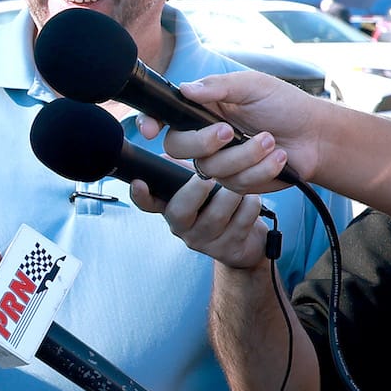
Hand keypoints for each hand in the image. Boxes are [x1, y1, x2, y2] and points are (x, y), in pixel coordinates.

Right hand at [130, 171, 270, 269]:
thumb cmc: (220, 203)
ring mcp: (204, 241)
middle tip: (211, 176)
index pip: (147, 204)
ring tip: (242, 183)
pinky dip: (251, 203)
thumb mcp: (200, 184)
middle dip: (197, 189)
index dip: (141, 195)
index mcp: (171, 208)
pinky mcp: (228, 250)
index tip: (139, 184)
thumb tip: (172, 140)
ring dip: (234, 193)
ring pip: (218, 212)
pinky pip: (243, 218)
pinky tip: (252, 200)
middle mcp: (182, 227)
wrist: (248, 241)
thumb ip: (184, 168)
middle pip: (180, 210)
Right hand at [141, 70, 326, 191]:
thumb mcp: (252, 86)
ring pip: (211, 169)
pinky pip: (236, 183)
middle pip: (177, 147)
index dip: (151, 122)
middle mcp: (206, 137)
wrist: (316, 137)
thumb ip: (218, 87)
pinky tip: (279, 158)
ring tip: (271, 141)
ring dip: (246, 155)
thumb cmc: (286, 106)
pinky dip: (261, 169)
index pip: (167, 115)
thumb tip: (185, 89)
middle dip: (203, 142)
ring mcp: (220, 162)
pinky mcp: (237, 183)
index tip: (149, 129)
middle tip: (230, 131)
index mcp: (204, 109)